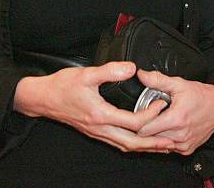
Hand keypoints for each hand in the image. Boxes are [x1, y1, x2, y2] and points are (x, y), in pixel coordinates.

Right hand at [14, 61, 172, 152]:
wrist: (42, 99)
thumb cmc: (62, 86)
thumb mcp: (87, 74)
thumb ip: (110, 71)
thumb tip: (131, 68)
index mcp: (100, 115)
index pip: (133, 122)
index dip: (151, 114)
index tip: (161, 103)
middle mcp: (100, 128)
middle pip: (132, 142)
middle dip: (152, 142)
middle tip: (170, 139)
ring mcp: (97, 132)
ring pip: (124, 145)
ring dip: (143, 146)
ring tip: (159, 144)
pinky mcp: (94, 131)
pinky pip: (117, 142)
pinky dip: (131, 142)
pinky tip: (138, 139)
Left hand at [136, 69, 213, 155]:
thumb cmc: (201, 96)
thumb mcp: (179, 84)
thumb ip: (157, 80)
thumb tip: (142, 75)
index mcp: (176, 120)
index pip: (144, 129)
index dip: (141, 118)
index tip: (146, 109)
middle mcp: (179, 136)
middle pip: (149, 137)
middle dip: (146, 126)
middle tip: (151, 114)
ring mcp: (183, 145)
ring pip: (157, 144)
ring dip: (155, 134)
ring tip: (161, 120)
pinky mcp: (186, 150)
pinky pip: (167, 148)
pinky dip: (164, 139)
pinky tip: (168, 128)